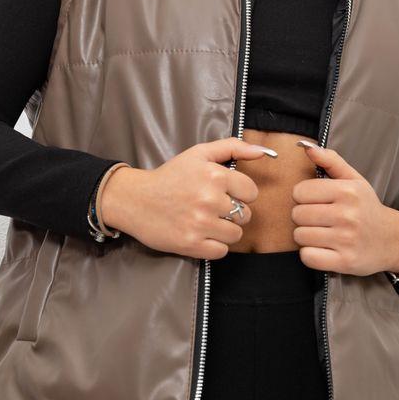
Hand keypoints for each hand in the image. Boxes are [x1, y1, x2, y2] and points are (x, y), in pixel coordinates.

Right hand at [101, 137, 273, 259]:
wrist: (136, 200)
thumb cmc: (170, 176)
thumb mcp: (199, 153)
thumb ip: (233, 148)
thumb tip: (263, 152)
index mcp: (215, 175)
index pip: (251, 192)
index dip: (240, 193)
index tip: (226, 193)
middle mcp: (210, 199)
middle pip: (245, 215)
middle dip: (233, 213)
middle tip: (213, 208)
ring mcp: (200, 223)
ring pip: (235, 235)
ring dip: (225, 231)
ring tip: (207, 222)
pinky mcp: (191, 244)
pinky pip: (221, 251)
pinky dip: (214, 246)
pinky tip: (202, 234)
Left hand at [291, 140, 398, 276]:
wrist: (392, 239)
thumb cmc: (367, 208)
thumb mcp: (354, 180)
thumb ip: (331, 161)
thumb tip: (307, 147)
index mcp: (347, 191)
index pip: (299, 192)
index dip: (303, 197)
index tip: (315, 201)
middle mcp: (347, 215)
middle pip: (297, 214)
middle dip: (304, 217)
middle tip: (319, 219)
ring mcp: (346, 240)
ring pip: (300, 236)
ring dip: (306, 236)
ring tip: (322, 233)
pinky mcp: (344, 261)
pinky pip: (308, 257)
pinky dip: (311, 254)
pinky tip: (323, 249)